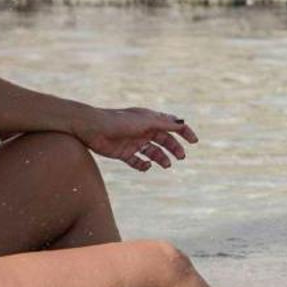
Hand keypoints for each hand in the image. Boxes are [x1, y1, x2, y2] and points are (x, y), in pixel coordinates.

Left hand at [74, 106, 199, 171]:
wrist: (91, 128)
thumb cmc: (119, 121)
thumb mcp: (145, 122)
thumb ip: (164, 123)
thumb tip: (183, 123)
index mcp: (150, 119)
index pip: (171, 124)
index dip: (184, 132)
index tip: (194, 141)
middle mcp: (143, 130)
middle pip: (164, 140)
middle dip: (174, 148)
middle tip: (181, 157)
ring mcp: (134, 142)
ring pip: (152, 152)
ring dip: (161, 158)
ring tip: (167, 165)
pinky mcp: (123, 153)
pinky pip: (137, 161)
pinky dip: (143, 165)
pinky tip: (147, 167)